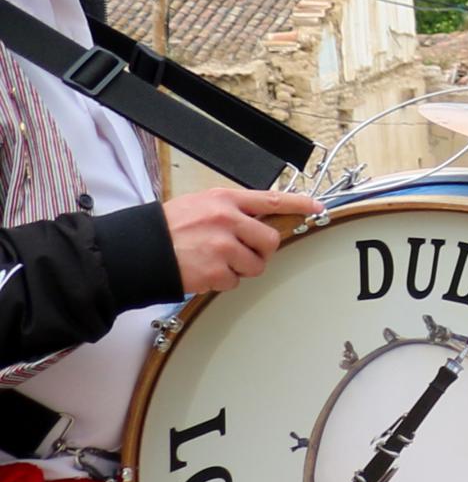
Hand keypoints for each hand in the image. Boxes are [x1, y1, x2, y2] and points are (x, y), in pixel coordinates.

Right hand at [166, 188, 316, 293]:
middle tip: (241, 251)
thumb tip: (258, 219)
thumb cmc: (166, 228)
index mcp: (224, 200)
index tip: (316, 207)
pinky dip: (223, 280)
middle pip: (270, 240)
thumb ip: (231, 209)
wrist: (136, 249)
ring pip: (256, 264)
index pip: (272, 200)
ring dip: (240, 267)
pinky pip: (235, 281)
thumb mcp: (199, 205)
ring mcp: (222, 246)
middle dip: (261, 250)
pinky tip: (204, 270)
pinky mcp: (215, 271)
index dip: (299, 204)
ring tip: (214, 259)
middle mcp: (226, 220)